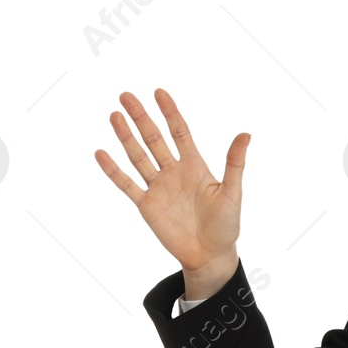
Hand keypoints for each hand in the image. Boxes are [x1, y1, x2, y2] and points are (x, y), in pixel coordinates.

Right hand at [95, 88, 247, 284]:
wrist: (210, 255)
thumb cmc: (226, 225)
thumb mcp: (232, 192)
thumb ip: (234, 163)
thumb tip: (246, 134)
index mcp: (195, 166)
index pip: (179, 132)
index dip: (170, 113)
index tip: (159, 92)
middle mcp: (174, 172)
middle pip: (154, 139)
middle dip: (141, 118)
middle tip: (126, 96)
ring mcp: (158, 188)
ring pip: (138, 157)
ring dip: (126, 137)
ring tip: (114, 116)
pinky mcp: (147, 205)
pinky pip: (127, 185)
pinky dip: (113, 171)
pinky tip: (102, 153)